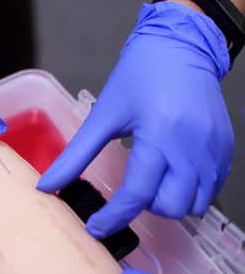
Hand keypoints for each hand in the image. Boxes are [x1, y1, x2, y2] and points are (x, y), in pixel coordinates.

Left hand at [37, 2, 233, 237]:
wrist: (180, 46)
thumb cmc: (139, 75)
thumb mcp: (103, 115)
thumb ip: (76, 155)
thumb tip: (48, 185)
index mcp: (159, 136)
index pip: (137, 194)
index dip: (113, 216)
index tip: (95, 227)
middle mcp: (193, 148)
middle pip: (171, 207)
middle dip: (145, 207)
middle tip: (130, 189)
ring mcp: (214, 150)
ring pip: (195, 204)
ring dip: (169, 201)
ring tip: (152, 179)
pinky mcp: (226, 148)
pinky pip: (212, 188)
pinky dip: (189, 190)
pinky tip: (172, 171)